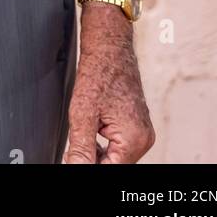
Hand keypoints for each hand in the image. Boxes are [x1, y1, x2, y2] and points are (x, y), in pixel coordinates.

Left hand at [63, 17, 154, 163]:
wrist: (109, 46)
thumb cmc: (99, 72)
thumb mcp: (82, 114)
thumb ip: (81, 149)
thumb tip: (75, 168)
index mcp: (134, 139)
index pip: (108, 170)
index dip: (87, 167)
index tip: (73, 159)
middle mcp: (143, 138)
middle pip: (114, 165)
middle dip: (93, 160)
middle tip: (73, 150)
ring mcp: (142, 132)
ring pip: (116, 157)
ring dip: (98, 154)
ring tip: (84, 133)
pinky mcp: (137, 126)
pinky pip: (119, 145)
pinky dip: (104, 145)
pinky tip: (91, 131)